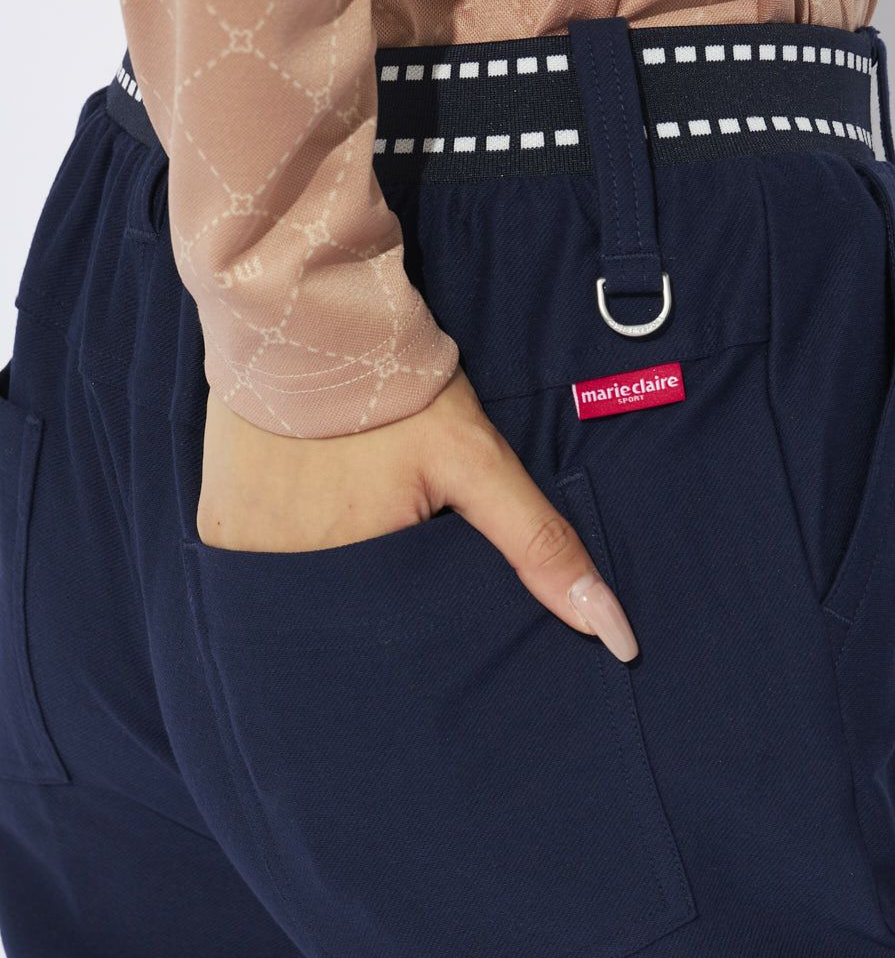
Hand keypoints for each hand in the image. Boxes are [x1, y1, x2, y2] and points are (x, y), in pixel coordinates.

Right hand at [197, 365, 638, 660]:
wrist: (304, 312)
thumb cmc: (398, 392)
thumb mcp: (479, 464)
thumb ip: (540, 546)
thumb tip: (615, 636)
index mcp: (360, 582)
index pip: (398, 644)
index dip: (418, 635)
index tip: (426, 619)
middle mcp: (290, 585)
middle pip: (346, 624)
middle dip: (372, 611)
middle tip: (385, 553)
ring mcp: (244, 557)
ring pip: (297, 602)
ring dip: (324, 586)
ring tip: (344, 532)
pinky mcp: (215, 526)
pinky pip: (254, 568)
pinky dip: (281, 555)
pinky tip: (303, 517)